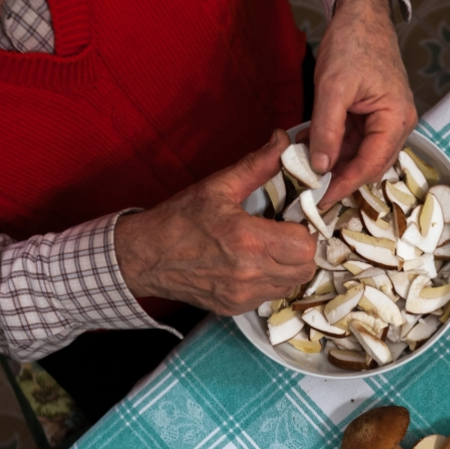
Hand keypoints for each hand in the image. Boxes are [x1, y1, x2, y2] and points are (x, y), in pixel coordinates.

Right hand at [115, 130, 316, 315]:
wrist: (144, 257)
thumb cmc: (179, 219)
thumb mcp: (218, 186)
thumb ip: (257, 165)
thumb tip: (282, 140)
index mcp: (246, 240)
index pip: (305, 245)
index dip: (305, 229)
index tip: (292, 218)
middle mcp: (248, 273)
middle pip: (305, 268)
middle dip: (302, 248)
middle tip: (285, 232)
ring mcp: (242, 295)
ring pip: (291, 284)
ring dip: (288, 266)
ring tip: (269, 247)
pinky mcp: (235, 308)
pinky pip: (270, 295)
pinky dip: (270, 280)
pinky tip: (253, 263)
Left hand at [309, 0, 417, 207]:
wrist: (360, 16)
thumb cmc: (354, 44)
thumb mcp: (333, 88)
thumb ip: (327, 130)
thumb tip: (321, 167)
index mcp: (396, 120)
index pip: (370, 166)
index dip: (344, 186)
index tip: (320, 200)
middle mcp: (396, 125)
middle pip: (367, 164)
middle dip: (337, 177)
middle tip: (308, 191)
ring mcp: (385, 120)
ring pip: (357, 153)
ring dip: (331, 160)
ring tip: (302, 165)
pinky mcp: (371, 114)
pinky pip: (352, 138)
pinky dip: (331, 143)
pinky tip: (309, 144)